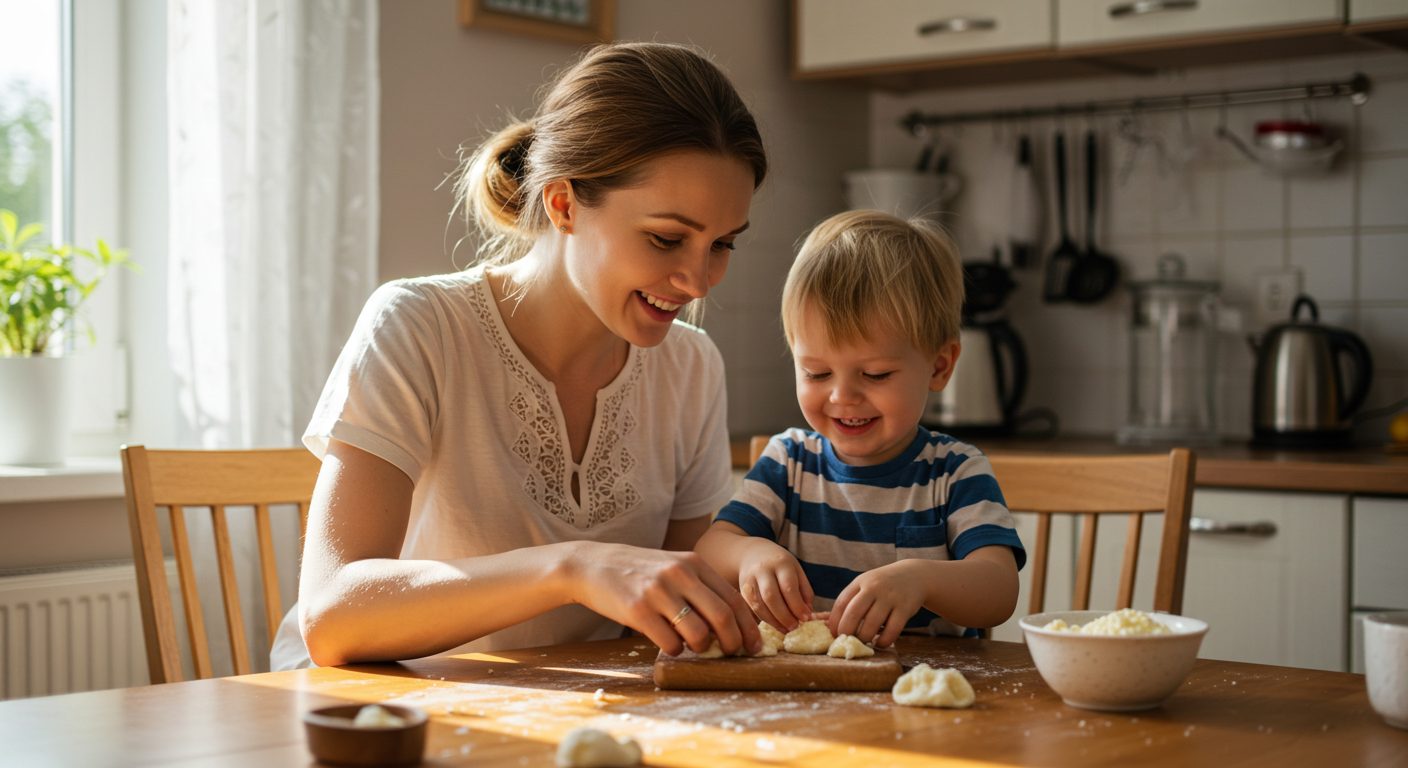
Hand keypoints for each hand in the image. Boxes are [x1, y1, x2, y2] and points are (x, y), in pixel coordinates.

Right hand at [568, 543, 760, 656]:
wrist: (593, 565)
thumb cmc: (638, 571)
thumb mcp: (673, 567)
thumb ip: (699, 587)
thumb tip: (730, 623)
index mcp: (693, 563)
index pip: (734, 599)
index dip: (748, 627)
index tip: (754, 645)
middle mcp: (679, 574)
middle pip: (723, 617)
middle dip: (733, 642)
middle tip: (731, 654)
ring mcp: (658, 592)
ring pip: (698, 633)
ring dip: (701, 648)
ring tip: (694, 646)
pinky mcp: (638, 610)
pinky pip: (670, 643)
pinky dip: (675, 650)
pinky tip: (669, 644)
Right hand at [736, 539, 813, 631]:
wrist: (753, 554)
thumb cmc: (780, 566)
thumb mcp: (796, 571)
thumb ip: (804, 591)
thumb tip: (807, 614)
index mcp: (781, 563)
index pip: (788, 587)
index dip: (797, 606)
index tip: (806, 618)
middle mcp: (763, 569)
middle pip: (771, 596)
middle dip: (784, 616)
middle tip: (795, 627)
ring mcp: (749, 579)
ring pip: (758, 605)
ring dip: (773, 621)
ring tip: (786, 629)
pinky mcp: (741, 589)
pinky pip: (751, 608)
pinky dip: (763, 619)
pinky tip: (774, 625)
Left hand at [827, 561, 924, 648]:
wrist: (914, 575)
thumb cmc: (883, 585)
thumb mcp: (866, 584)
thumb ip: (851, 600)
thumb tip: (829, 625)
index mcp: (860, 582)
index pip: (841, 603)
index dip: (834, 622)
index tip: (833, 634)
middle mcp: (874, 588)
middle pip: (853, 614)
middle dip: (846, 632)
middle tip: (846, 641)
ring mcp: (890, 597)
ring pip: (872, 624)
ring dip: (865, 638)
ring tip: (864, 642)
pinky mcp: (905, 608)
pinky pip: (892, 630)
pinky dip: (884, 641)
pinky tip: (880, 643)